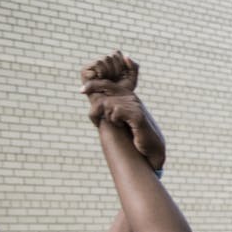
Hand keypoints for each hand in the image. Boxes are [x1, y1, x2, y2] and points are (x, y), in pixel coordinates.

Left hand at [81, 51, 165, 170]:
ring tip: (117, 125)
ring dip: (108, 118)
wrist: (150, 147)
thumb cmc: (134, 135)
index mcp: (127, 95)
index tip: (81, 90)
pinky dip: (115, 121)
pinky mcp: (137, 115)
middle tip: (96, 122)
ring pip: (108, 105)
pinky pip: (116, 112)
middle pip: (103, 97)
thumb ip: (109, 108)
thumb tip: (92, 101)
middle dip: (95, 111)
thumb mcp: (120, 118)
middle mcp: (131, 97)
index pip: (106, 84)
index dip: (92, 85)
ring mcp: (135, 105)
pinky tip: (123, 126)